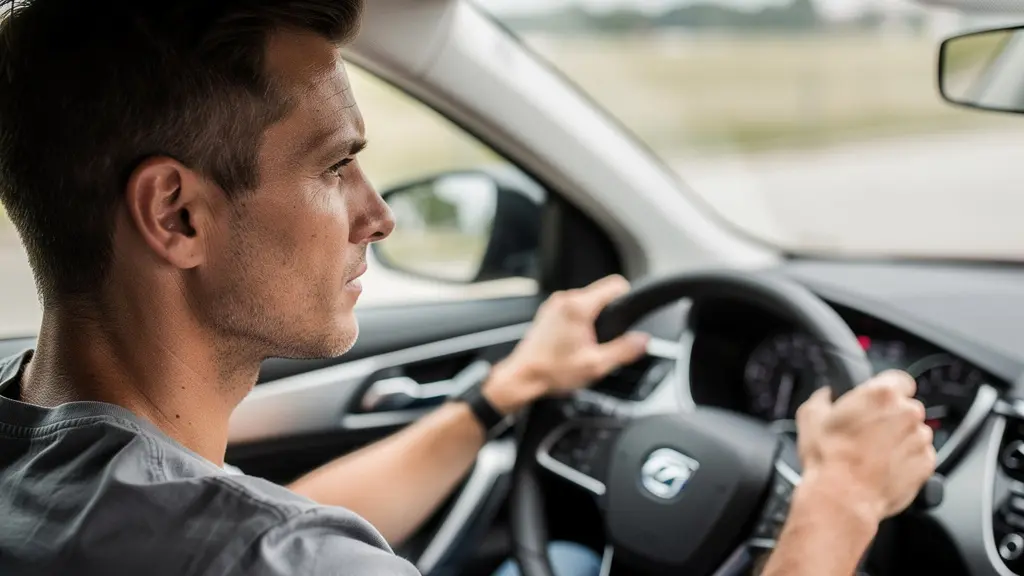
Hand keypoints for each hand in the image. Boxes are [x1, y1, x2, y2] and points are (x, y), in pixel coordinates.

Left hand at [483, 275, 649, 412]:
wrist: (522, 378)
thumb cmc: (551, 371)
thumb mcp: (596, 365)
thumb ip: (624, 350)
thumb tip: (643, 341)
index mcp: (578, 307)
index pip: (616, 285)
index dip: (628, 299)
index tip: (628, 316)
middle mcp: (565, 300)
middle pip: (601, 293)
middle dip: (610, 314)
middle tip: (605, 340)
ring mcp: (554, 305)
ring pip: (588, 302)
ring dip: (594, 319)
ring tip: (589, 344)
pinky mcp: (548, 313)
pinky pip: (573, 309)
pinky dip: (580, 322)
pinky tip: (576, 343)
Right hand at [795, 370, 935, 522]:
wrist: (841, 498)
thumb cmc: (828, 458)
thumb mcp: (810, 416)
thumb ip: (823, 397)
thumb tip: (827, 395)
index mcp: (881, 394)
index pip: (899, 379)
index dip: (888, 389)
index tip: (878, 401)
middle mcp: (907, 413)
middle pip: (907, 407)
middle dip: (891, 417)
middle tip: (868, 432)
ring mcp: (920, 440)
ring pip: (914, 432)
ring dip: (900, 439)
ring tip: (874, 454)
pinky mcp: (926, 465)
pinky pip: (920, 456)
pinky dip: (906, 460)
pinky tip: (883, 468)